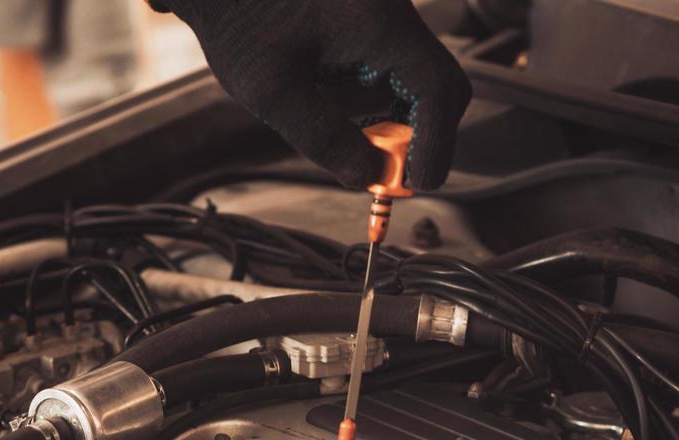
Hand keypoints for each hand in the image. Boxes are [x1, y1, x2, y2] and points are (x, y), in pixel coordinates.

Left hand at [163, 0, 471, 189]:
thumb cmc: (237, 23)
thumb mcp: (272, 90)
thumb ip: (323, 137)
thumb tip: (367, 178)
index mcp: (378, 23)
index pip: (438, 89)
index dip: (437, 144)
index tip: (417, 184)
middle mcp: (392, 12)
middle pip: (440, 86)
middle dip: (417, 136)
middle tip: (378, 169)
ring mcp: (384, 13)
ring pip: (415, 81)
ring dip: (387, 117)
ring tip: (328, 111)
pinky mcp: (369, 21)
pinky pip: (391, 69)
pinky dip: (372, 98)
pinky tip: (327, 94)